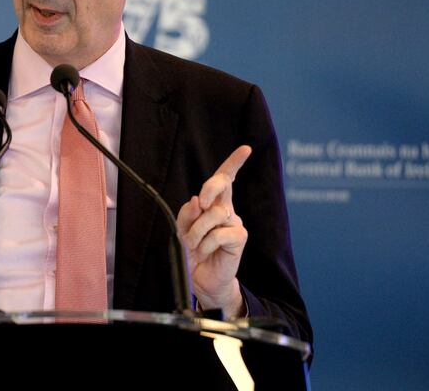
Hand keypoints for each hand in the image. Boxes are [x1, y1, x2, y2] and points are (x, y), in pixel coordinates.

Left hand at [176, 145, 251, 315]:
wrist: (200, 279)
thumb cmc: (192, 253)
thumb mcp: (182, 231)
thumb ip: (187, 214)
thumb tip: (197, 200)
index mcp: (213, 204)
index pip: (225, 179)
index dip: (234, 163)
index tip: (245, 149)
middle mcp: (226, 210)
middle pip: (223, 185)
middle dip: (210, 188)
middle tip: (201, 202)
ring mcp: (234, 223)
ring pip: (215, 213)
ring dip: (197, 230)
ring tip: (194, 244)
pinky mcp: (239, 238)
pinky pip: (219, 233)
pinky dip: (206, 243)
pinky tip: (205, 252)